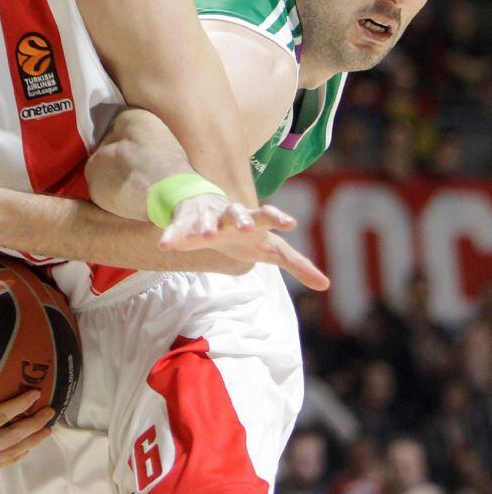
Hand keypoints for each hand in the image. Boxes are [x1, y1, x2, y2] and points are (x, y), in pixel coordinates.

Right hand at [158, 193, 328, 290]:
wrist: (208, 209)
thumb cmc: (245, 233)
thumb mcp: (270, 248)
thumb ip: (297, 264)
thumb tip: (327, 285)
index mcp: (254, 222)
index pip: (269, 217)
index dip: (278, 219)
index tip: (291, 223)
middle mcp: (230, 216)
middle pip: (238, 213)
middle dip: (242, 219)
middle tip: (247, 228)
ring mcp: (207, 217)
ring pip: (207, 219)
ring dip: (206, 225)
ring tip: (205, 235)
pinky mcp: (186, 222)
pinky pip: (177, 229)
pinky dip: (171, 235)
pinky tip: (166, 244)